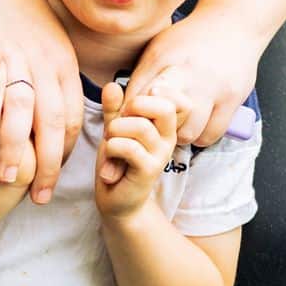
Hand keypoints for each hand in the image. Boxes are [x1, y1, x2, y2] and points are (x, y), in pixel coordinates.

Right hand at [0, 0, 82, 204]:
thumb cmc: (18, 12)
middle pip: (53, 123)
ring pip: (23, 115)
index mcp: (64, 63)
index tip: (57, 172)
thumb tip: (55, 111)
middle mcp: (47, 64)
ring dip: (16, 151)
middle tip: (41, 195)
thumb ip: (53, 77)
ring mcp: (19, 60)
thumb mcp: (49, 44)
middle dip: (49, 164)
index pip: (73, 115)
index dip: (66, 149)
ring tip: (10, 180)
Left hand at [95, 81, 179, 219]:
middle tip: (118, 121)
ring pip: (142, 127)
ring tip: (110, 141)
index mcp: (164, 125)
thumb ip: (115, 109)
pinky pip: (129, 148)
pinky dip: (112, 147)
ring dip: (116, 130)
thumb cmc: (118, 162)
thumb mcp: (116, 130)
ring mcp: (161, 155)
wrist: (117, 200)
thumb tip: (112, 85)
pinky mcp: (149, 170)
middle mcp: (168, 138)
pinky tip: (110, 157)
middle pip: (164, 107)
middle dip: (134, 107)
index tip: (132, 106)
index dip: (153, 94)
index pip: (175, 98)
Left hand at [125, 13, 259, 150]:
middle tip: (156, 123)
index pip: (138, 98)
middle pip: (161, 119)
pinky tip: (199, 123)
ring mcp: (213, 87)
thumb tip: (123, 107)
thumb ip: (142, 75)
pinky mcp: (233, 97)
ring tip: (179, 124)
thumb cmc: (191, 37)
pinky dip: (202, 135)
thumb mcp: (160, 47)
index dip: (131, 114)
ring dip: (179, 134)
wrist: (233, 22)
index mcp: (165, 58)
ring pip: (187, 132)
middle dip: (154, 126)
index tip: (132, 117)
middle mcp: (189, 74)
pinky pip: (211, 133)